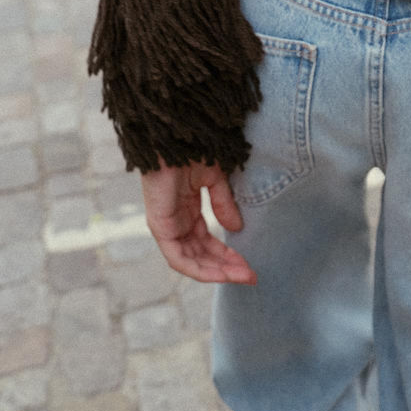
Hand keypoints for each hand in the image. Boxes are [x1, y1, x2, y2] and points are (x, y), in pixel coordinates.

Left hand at [140, 159, 257, 283]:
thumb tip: (236, 229)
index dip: (228, 254)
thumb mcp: (214, 178)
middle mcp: (176, 222)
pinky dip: (199, 269)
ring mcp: (167, 226)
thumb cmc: (192, 149)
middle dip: (226, 267)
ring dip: (217, 272)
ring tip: (242, 276)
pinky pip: (178, 259)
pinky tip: (220, 274)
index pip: (206, 241)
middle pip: (201, 254)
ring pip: (191, 261)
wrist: (174, 135)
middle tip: (250, 275)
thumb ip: (223, 203)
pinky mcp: (160, 227)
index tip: (249, 265)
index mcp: (186, 210)